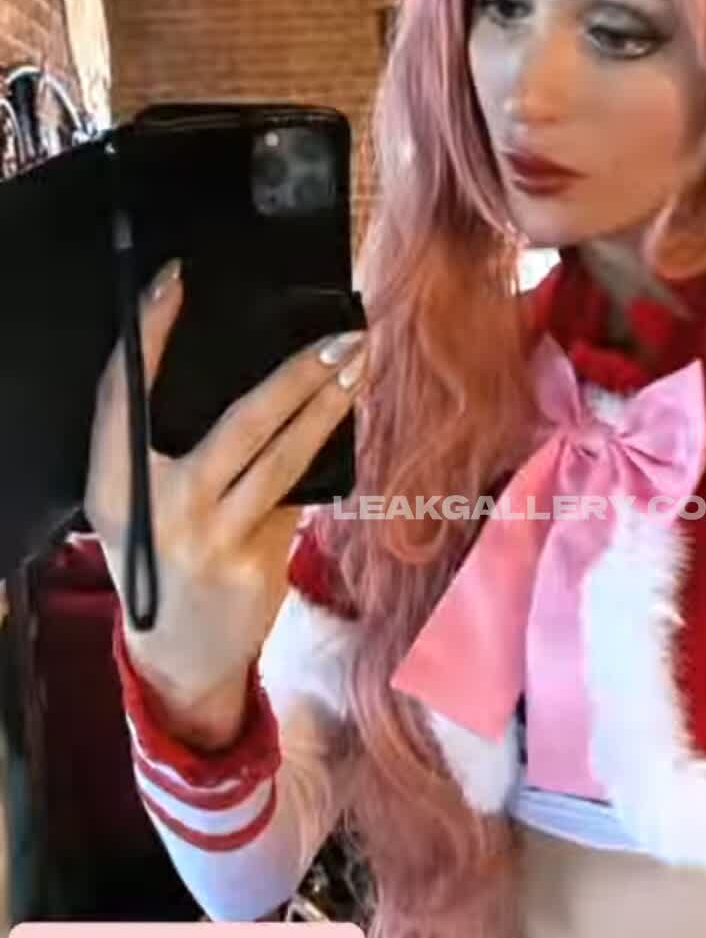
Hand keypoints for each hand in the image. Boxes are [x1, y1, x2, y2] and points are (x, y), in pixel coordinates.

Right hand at [85, 260, 364, 728]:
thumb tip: (238, 374)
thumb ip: (165, 450)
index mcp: (115, 483)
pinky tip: (346, 425)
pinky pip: (297, 496)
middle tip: (340, 334)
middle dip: (296, 372)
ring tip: (358, 366)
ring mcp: (213, 539)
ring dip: (328, 406)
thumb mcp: (139, 506)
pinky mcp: (256, 564)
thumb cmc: (162, 560)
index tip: (175, 279)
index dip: (147, 333)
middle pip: (238, 422)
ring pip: (283, 456)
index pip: (124, 392)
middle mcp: (162, 508)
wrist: (180, 657)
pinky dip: (323, 459)